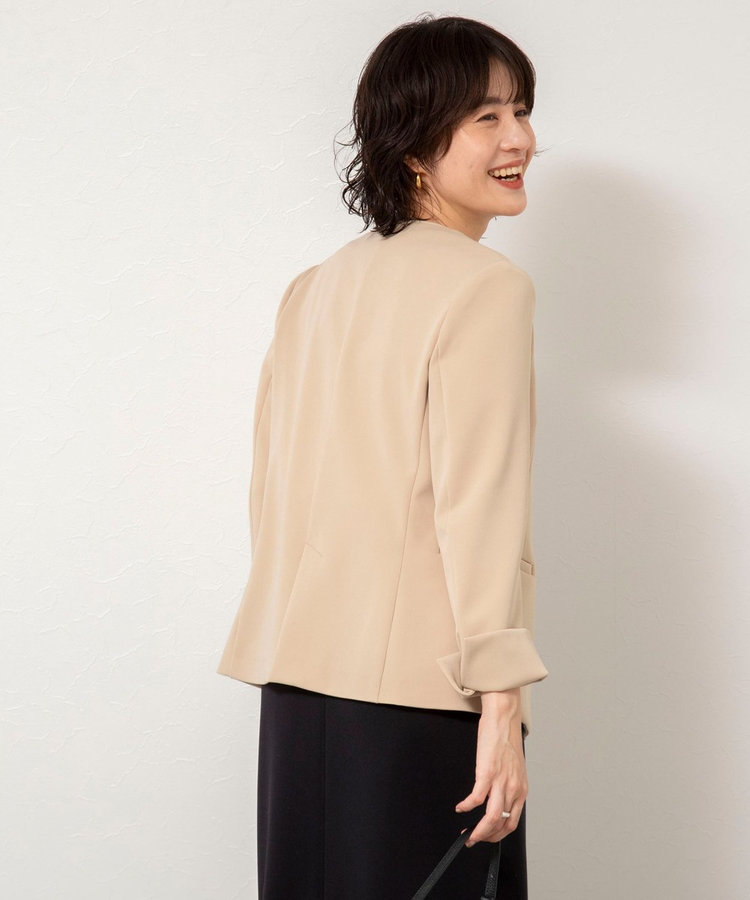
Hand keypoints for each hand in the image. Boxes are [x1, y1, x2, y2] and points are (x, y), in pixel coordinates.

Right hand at [455, 691, 526, 845]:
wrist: (504, 718)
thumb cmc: (506, 739)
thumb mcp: (514, 767)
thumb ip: (509, 785)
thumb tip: (499, 798)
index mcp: (521, 789)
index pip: (512, 823)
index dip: (497, 835)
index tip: (486, 837)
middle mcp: (514, 788)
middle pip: (502, 824)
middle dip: (486, 837)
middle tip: (473, 839)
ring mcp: (501, 781)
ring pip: (492, 818)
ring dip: (478, 831)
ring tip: (467, 833)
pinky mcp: (487, 772)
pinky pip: (476, 798)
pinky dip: (466, 807)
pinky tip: (460, 807)